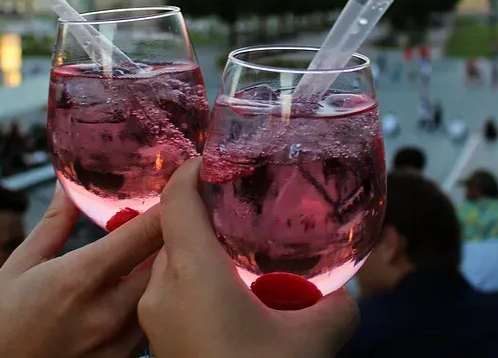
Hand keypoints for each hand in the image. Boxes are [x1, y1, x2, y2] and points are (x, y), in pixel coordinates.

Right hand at [0, 183, 161, 357]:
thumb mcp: (17, 266)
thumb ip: (54, 224)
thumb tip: (68, 187)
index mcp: (79, 278)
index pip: (144, 234)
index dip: (165, 207)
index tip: (175, 188)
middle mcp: (105, 313)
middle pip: (164, 264)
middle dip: (169, 238)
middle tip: (169, 218)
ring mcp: (115, 345)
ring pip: (160, 297)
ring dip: (162, 273)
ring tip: (155, 254)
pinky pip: (147, 328)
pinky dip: (149, 305)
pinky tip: (137, 293)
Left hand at [138, 159, 359, 357]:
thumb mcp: (314, 339)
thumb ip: (334, 305)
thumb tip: (341, 295)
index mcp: (192, 272)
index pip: (178, 197)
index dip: (193, 169)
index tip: (216, 158)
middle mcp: (163, 289)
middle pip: (174, 230)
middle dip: (206, 214)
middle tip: (241, 204)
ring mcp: (156, 320)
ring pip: (174, 265)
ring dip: (203, 253)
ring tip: (242, 252)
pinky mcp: (161, 344)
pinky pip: (174, 295)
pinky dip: (199, 283)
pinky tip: (234, 297)